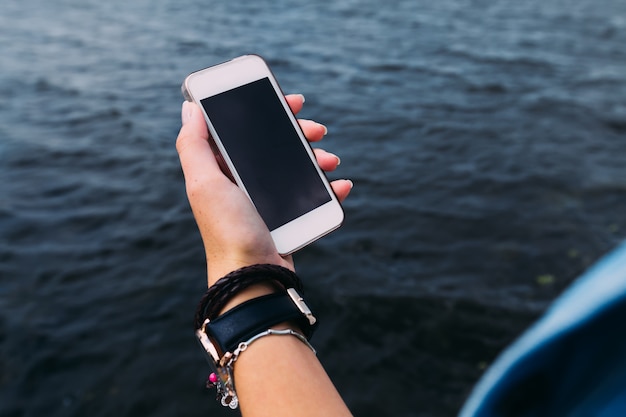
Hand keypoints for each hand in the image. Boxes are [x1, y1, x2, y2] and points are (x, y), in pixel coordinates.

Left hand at [176, 95, 351, 285]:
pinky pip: (310, 195)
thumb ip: (193, 145)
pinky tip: (340, 185)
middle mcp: (241, 182)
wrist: (255, 278)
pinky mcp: (285, 217)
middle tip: (318, 129)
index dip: (264, 110)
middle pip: (273, 145)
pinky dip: (328, 188)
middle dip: (298, 132)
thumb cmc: (228, 230)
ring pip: (295, 167)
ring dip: (317, 158)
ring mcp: (265, 200)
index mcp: (220, 170)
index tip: (289, 101)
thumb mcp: (205, 184)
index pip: (241, 129)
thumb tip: (191, 108)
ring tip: (331, 162)